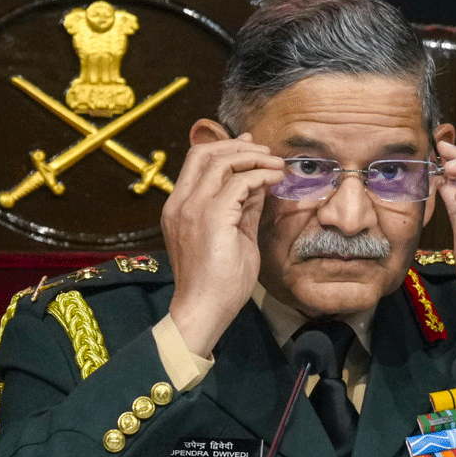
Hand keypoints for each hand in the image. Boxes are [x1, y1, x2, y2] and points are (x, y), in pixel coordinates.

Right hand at [162, 131, 284, 356]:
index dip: (224, 147)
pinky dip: (259, 176)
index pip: (196, 161)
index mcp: (180, 207)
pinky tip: (275, 180)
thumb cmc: (217, 283)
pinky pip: (239, 182)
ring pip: (220, 161)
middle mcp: (181, 203)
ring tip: (275, 164)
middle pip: (204, 152)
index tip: (250, 146)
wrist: (203, 311)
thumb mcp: (233, 236)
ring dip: (253, 158)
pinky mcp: (212, 217)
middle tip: (266, 151)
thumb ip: (242, 209)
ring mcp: (193, 209)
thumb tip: (258, 185)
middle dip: (238, 146)